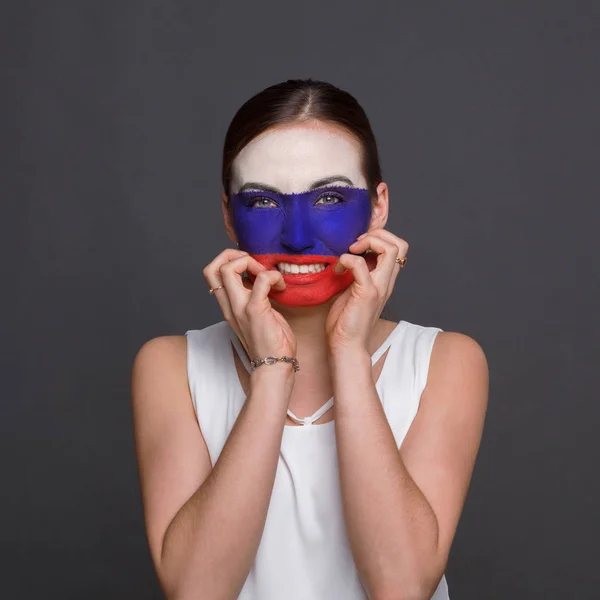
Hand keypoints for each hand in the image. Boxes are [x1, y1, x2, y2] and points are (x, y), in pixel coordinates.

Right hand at [203, 248, 296, 364]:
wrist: (274, 366)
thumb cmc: (270, 342)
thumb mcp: (255, 314)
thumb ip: (252, 296)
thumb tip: (259, 277)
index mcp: (228, 305)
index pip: (211, 273)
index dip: (227, 260)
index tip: (249, 266)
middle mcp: (229, 305)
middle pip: (213, 267)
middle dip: (234, 255)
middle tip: (256, 265)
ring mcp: (240, 307)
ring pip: (229, 269)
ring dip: (252, 263)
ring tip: (267, 275)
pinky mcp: (256, 310)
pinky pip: (261, 280)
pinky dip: (273, 276)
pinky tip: (281, 286)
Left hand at [325, 228, 407, 353]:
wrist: (346, 345)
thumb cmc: (346, 321)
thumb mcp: (354, 290)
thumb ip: (358, 274)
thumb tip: (349, 256)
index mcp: (385, 280)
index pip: (398, 248)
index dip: (380, 238)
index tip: (357, 246)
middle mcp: (386, 281)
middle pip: (400, 244)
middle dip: (377, 234)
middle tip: (356, 245)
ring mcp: (379, 287)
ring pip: (390, 249)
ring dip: (367, 242)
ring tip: (351, 252)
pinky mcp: (366, 293)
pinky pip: (361, 264)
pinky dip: (347, 259)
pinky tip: (338, 270)